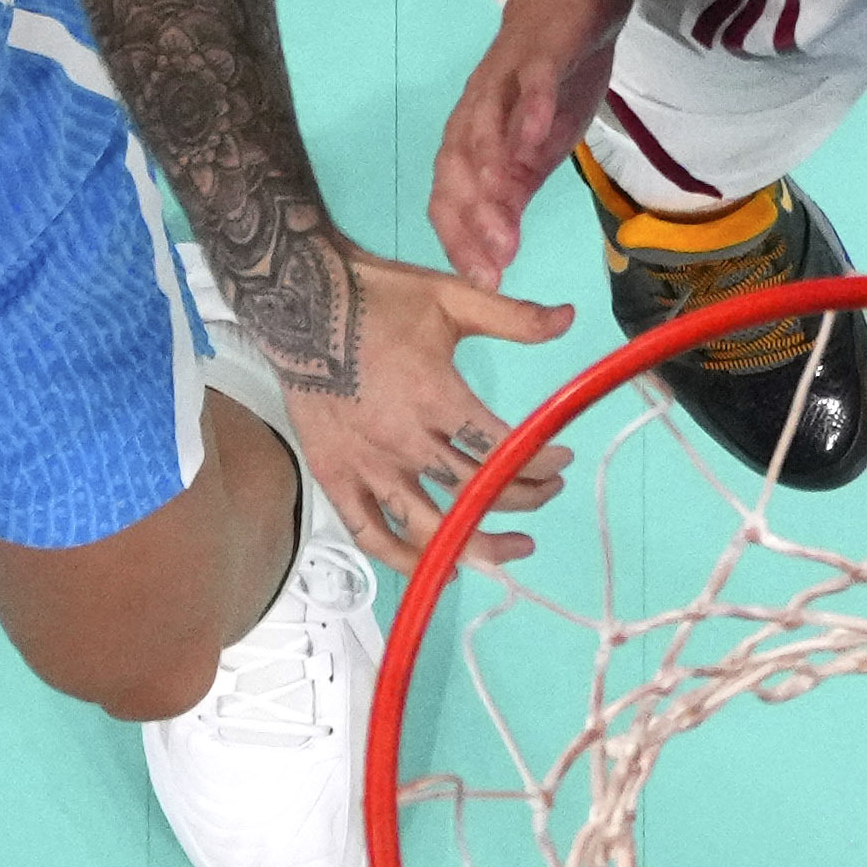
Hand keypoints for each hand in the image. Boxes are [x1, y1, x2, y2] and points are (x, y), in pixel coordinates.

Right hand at [275, 247, 577, 575]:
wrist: (297, 301)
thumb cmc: (377, 297)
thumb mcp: (451, 297)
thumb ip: (513, 317)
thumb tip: (570, 319)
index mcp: (433, 397)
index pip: (501, 450)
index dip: (541, 463)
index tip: (562, 458)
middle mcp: (400, 440)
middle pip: (474, 492)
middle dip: (525, 498)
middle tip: (550, 490)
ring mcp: (364, 464)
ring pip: (429, 527)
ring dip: (480, 544)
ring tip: (515, 545)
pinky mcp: (333, 475)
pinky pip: (370, 533)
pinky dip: (404, 560)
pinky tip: (439, 569)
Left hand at [432, 0, 634, 291]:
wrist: (573, 1)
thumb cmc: (551, 80)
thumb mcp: (536, 148)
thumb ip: (515, 190)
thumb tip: (500, 249)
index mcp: (473, 138)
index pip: (451, 194)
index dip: (461, 238)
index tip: (485, 281)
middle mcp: (476, 111)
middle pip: (458, 168)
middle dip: (472, 218)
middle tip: (496, 263)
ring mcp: (505, 80)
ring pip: (485, 129)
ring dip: (492, 174)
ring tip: (507, 218)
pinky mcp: (540, 53)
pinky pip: (533, 84)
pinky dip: (532, 111)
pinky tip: (540, 138)